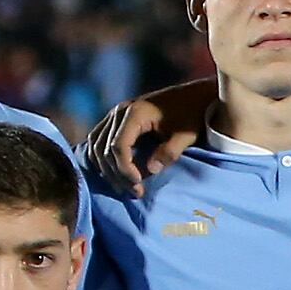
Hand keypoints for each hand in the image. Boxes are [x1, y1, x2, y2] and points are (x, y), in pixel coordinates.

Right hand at [83, 79, 217, 197]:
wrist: (194, 96)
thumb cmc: (191, 115)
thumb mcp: (185, 135)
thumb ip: (169, 152)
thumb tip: (150, 170)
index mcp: (136, 112)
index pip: (118, 146)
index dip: (124, 169)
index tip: (138, 186)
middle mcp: (120, 111)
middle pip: (104, 148)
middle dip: (116, 174)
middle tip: (135, 192)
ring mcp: (116, 113)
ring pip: (96, 144)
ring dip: (106, 168)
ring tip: (124, 186)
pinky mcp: (117, 118)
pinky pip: (98, 138)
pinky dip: (100, 157)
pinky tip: (111, 173)